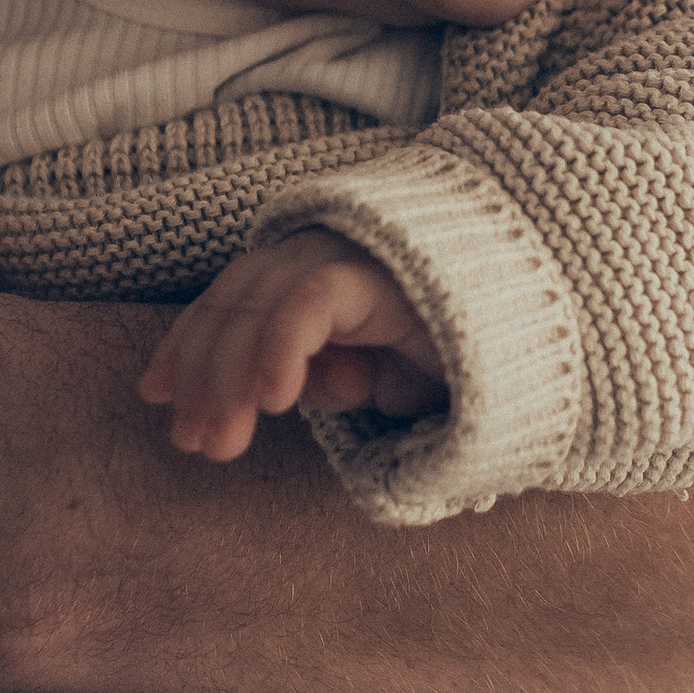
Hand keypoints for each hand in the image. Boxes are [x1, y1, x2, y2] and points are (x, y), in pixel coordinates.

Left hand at [141, 234, 444, 457]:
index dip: (188, 345)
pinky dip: (284, 346)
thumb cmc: (456, 356)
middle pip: (235, 301)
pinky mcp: (379, 270)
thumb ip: (322, 375)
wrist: (537, 334)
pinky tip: (278, 398)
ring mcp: (350, 253)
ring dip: (234, 376)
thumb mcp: (372, 378)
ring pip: (262, 303)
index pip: (230, 299)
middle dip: (205, 375)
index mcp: (313, 269)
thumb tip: (277, 391)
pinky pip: (312, 302)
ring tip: (224, 439)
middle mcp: (323, 250)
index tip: (156, 396)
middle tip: (192, 442)